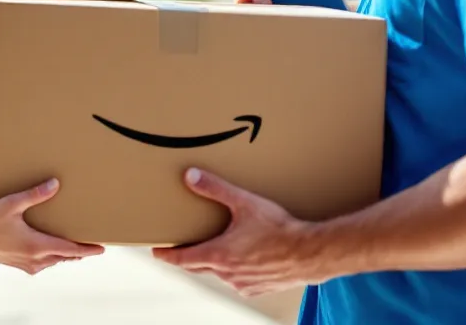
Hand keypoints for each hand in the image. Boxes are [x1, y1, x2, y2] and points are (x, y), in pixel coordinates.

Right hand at [0, 178, 103, 274]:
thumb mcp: (13, 205)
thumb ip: (35, 195)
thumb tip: (55, 184)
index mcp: (37, 246)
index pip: (69, 250)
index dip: (86, 249)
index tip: (100, 249)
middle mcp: (35, 259)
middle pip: (65, 257)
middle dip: (79, 252)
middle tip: (91, 246)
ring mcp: (28, 264)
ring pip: (54, 262)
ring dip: (65, 255)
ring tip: (74, 247)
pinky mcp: (20, 265)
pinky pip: (43, 264)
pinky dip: (52, 258)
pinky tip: (51, 251)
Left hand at [152, 168, 338, 296]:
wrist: (309, 254)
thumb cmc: (278, 229)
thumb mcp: (244, 203)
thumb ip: (215, 188)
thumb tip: (190, 176)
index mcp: (218, 255)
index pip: (182, 258)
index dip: (167, 255)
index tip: (156, 252)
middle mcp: (227, 274)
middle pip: (198, 267)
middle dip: (187, 257)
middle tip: (180, 248)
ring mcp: (242, 284)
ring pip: (220, 274)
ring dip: (216, 262)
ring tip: (218, 248)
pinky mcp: (258, 289)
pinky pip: (239, 281)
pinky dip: (236, 271)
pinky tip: (244, 259)